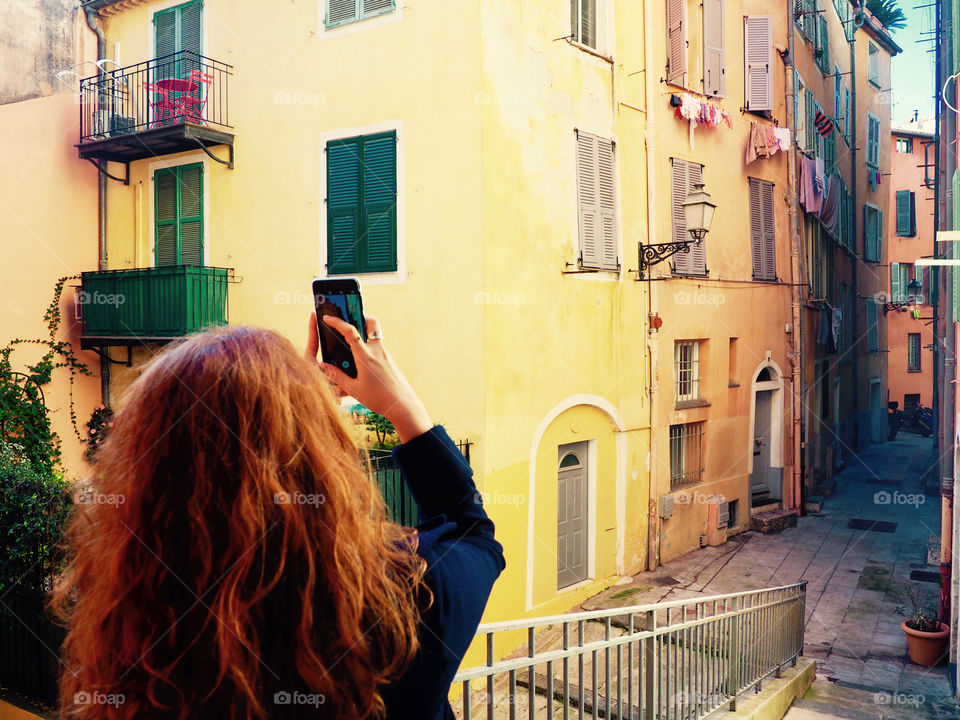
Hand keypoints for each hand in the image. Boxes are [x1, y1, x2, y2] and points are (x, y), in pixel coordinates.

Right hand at [304, 312, 431, 442]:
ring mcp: (385, 354)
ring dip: (364, 330)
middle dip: (359, 316)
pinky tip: (361, 356)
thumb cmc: (378, 399)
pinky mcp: (390, 359)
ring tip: (351, 338)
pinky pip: (378, 345)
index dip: (337, 322)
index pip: (350, 332)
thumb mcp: (354, 389)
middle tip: (348, 320)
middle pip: (371, 322)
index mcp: (365, 357)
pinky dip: (368, 344)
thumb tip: (322, 367)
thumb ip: (337, 376)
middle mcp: (377, 351)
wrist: (403, 405)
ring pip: (375, 333)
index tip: (327, 318)